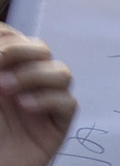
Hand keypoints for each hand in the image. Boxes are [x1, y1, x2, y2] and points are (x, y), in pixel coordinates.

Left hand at [0, 25, 76, 165]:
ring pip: (61, 73)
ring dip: (34, 74)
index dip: (7, 36)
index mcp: (0, 72)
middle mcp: (22, 85)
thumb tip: (2, 44)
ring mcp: (41, 106)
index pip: (13, 37)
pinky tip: (24, 108)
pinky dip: (48, 100)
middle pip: (40, 49)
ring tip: (5, 89)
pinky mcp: (55, 129)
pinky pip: (68, 104)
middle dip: (20, 51)